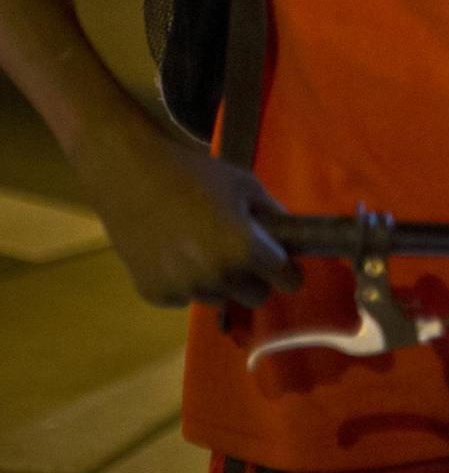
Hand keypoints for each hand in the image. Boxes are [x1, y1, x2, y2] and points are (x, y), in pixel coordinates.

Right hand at [74, 121, 300, 307]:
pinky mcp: (155, 294)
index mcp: (243, 249)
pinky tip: (174, 254)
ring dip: (219, 281)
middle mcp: (215, 276)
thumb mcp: (245, 185)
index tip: (287, 267)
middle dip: (256, 278)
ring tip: (202, 247)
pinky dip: (186, 283)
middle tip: (242, 253)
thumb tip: (293, 237)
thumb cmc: (195, 174)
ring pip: (220, 298)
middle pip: (256, 297)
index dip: (290, 272)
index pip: (286, 280)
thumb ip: (274, 214)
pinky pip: (185, 298)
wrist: (131, 176)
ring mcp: (183, 289)